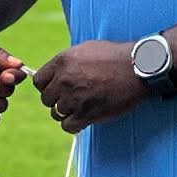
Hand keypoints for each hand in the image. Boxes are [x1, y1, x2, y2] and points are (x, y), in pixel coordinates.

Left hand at [33, 40, 147, 132]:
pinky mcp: (85, 114)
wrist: (137, 69)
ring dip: (66, 113)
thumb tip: (56, 72)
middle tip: (71, 100)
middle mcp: (64, 80)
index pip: (38, 81)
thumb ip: (67, 62)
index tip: (56, 90)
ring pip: (56, 114)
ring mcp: (74, 98)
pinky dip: (73, 126)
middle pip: (46, 99)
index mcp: (62, 62)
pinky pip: (67, 126)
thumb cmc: (115, 57)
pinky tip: (82, 121)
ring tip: (79, 109)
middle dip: (57, 101)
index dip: (47, 87)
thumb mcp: (86, 49)